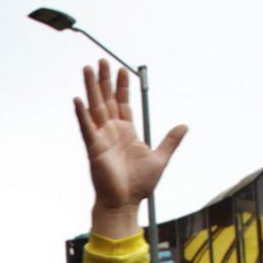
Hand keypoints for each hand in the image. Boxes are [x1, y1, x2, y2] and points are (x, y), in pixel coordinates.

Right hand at [76, 60, 186, 238]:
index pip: (123, 102)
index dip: (122, 86)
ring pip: (95, 107)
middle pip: (107, 99)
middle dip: (105, 79)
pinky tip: (78, 100)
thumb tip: (184, 125)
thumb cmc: (139, 185)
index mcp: (127, 132)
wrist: (125, 202)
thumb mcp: (160, 158)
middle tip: (100, 60)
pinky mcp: (94, 147)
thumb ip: (171, 140)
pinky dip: (81, 114)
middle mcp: (112, 131)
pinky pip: (86, 127)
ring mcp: (101, 138)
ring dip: (91, 88)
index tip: (122, 68)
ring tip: (88, 69)